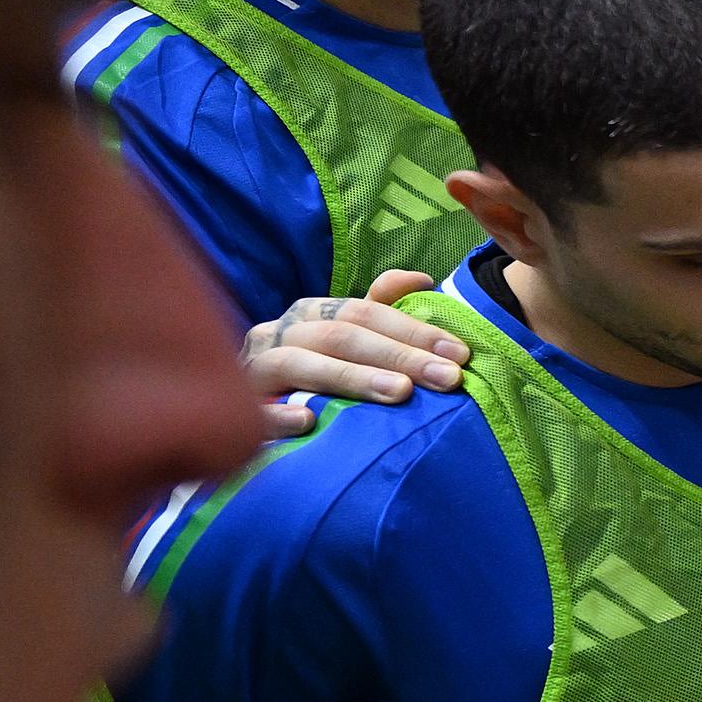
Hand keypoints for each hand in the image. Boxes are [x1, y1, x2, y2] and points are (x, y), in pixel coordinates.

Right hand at [244, 268, 467, 435]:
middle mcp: (279, 334)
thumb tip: (422, 280)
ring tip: (399, 392)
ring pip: (299, 365)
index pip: (366, 313)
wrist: (249, 409)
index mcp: (311, 314)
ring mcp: (253, 371)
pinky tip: (307, 422)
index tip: (461, 354)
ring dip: (350, 377)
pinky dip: (277, 415)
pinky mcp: (240, 410)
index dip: (414, 331)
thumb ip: (380, 307)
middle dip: (399, 356)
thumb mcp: (347, 336)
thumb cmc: (313, 371)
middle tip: (448, 378)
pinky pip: (253, 412)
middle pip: (341, 337)